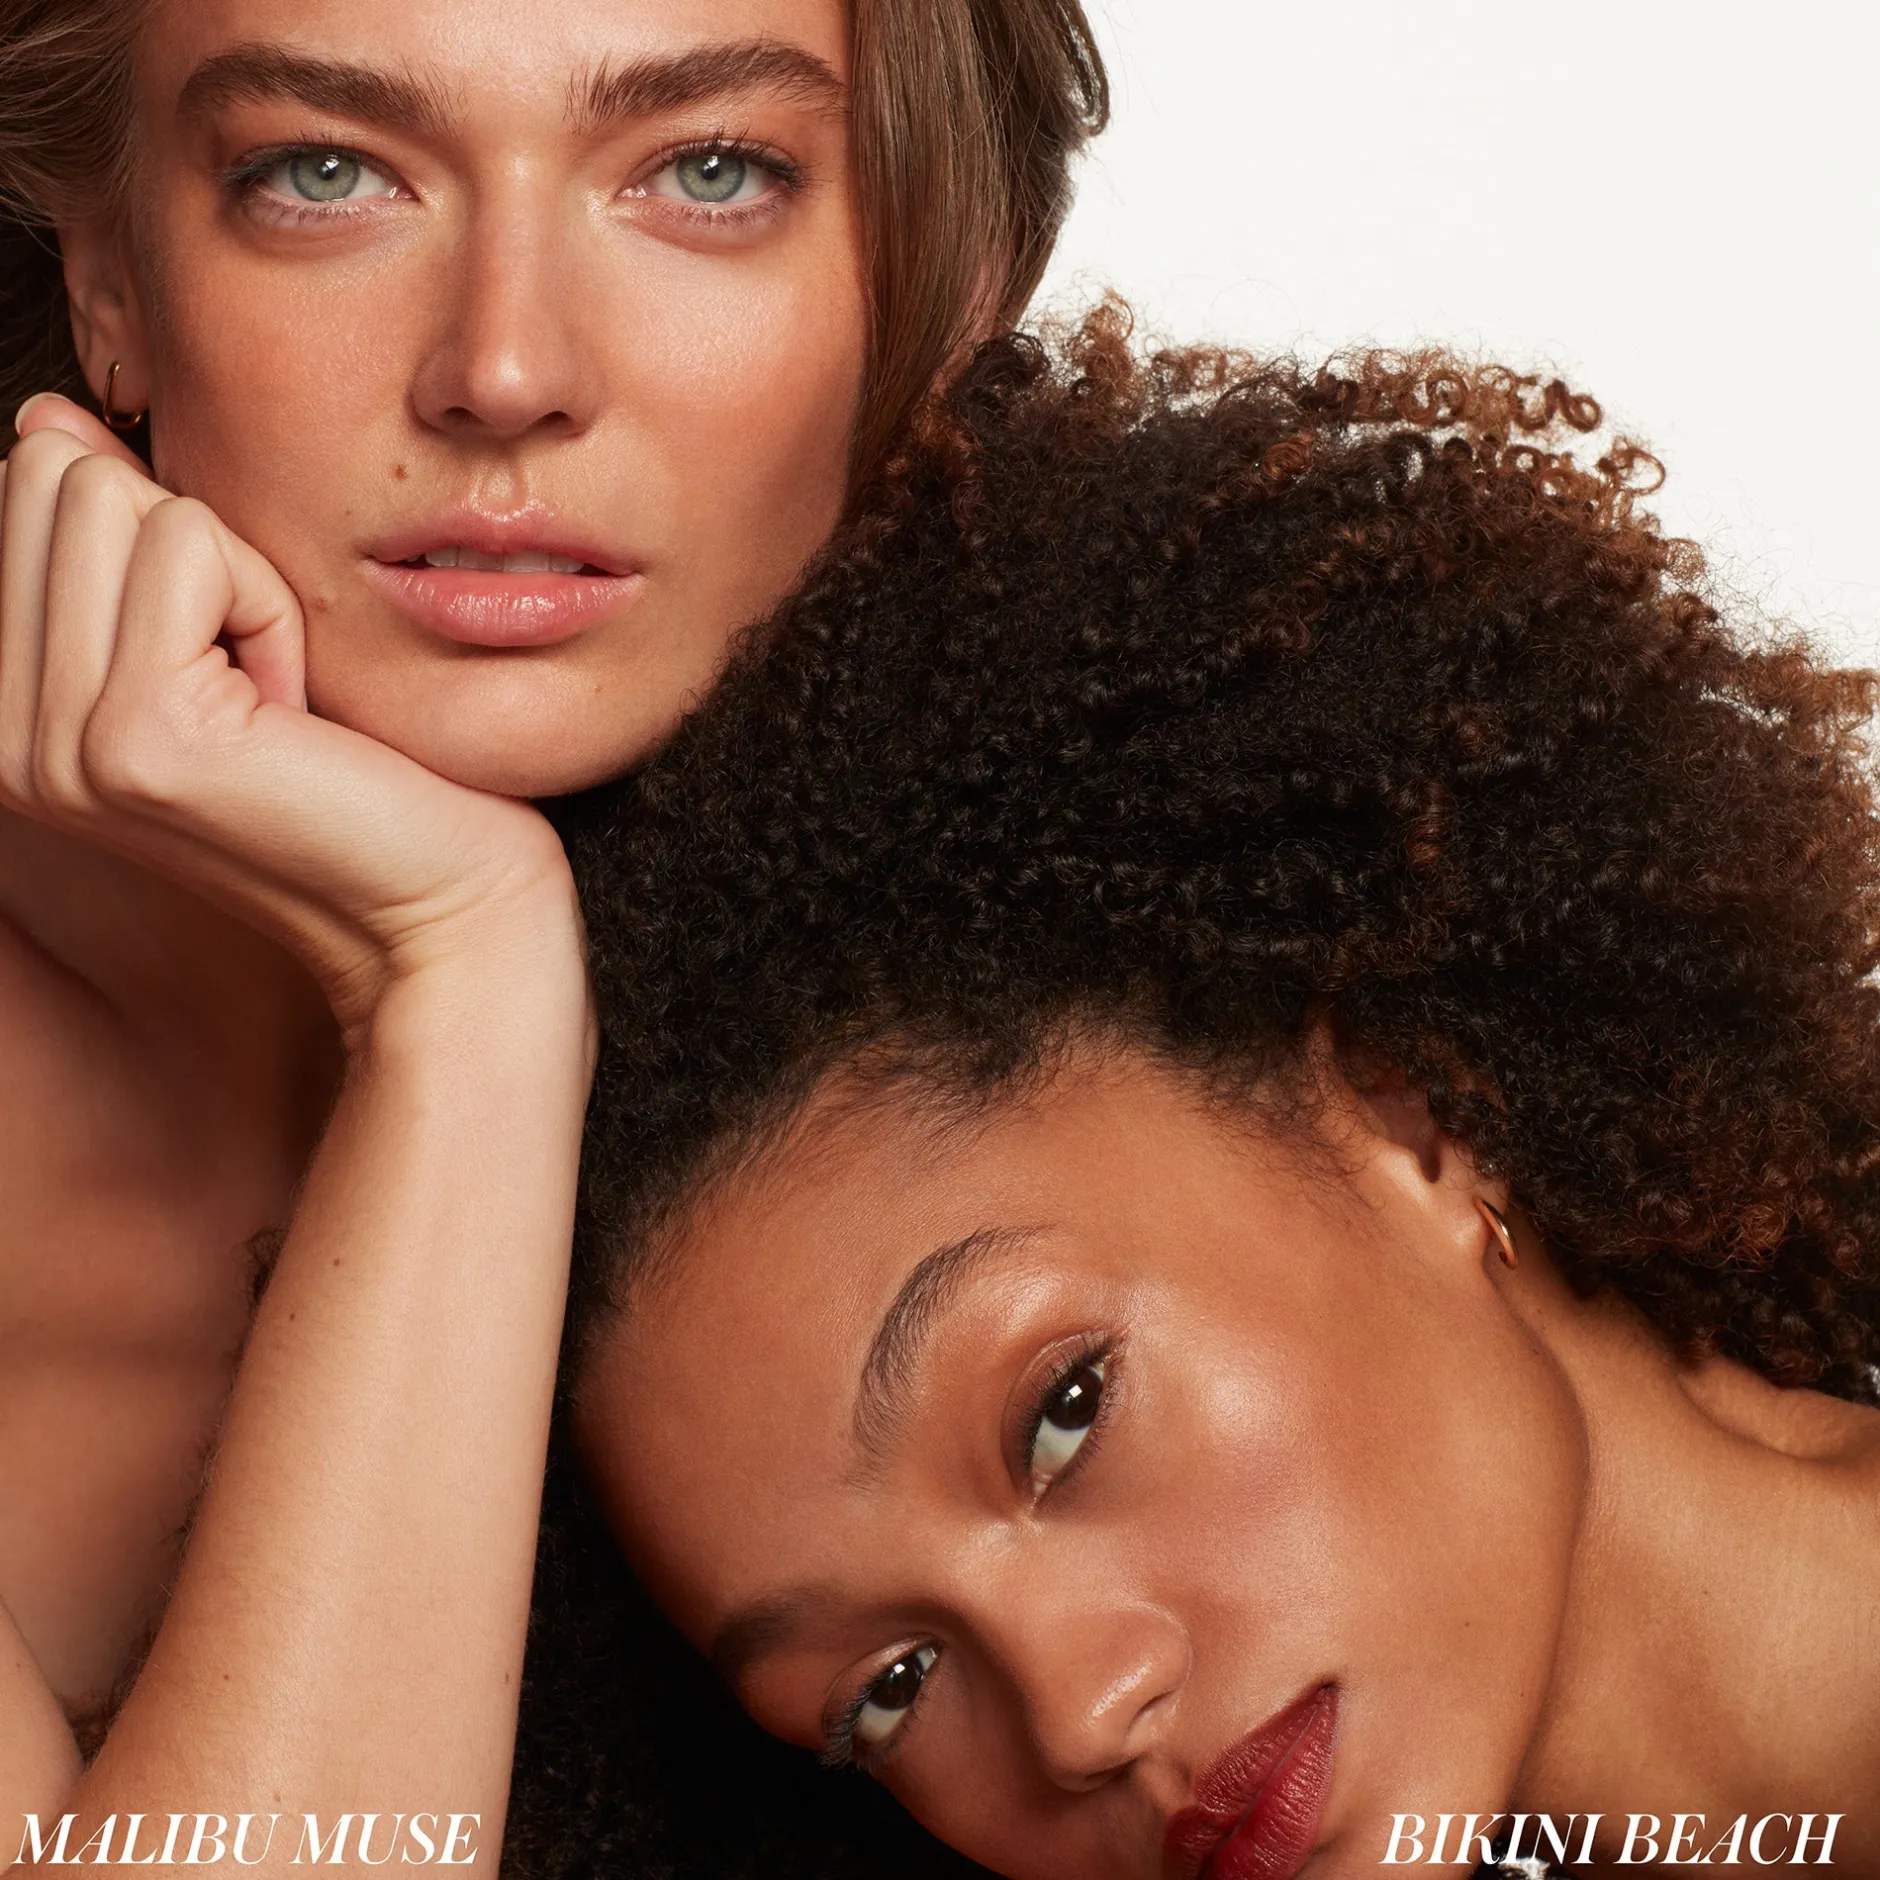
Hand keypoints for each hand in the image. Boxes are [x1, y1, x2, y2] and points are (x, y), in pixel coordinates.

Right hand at [2, 397, 581, 1040]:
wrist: (438, 904)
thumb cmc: (354, 770)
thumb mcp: (217, 635)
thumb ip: (119, 536)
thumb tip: (47, 415)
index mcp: (1, 705)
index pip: (28, 483)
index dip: (164, 544)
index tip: (222, 662)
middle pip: (59, 476)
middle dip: (192, 551)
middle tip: (254, 678)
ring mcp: (52, 740)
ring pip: (120, 499)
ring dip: (236, 581)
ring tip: (274, 698)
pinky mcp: (138, 734)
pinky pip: (196, 551)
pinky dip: (270, 609)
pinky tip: (293, 711)